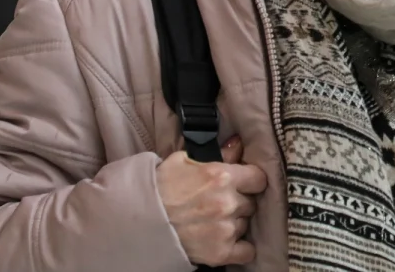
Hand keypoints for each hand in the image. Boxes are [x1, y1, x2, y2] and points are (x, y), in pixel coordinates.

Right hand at [156, 136, 267, 267]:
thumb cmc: (159, 187)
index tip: (244, 185)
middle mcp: (228, 202)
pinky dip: (240, 249)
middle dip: (238, 203)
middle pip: (251, 203)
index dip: (251, 182)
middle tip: (220, 204)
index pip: (259, 179)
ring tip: (213, 222)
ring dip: (234, 223)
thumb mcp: (185, 161)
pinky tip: (227, 242)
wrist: (135, 221)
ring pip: (245, 225)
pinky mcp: (220, 252)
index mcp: (223, 176)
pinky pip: (246, 252)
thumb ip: (219, 154)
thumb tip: (239, 143)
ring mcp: (225, 228)